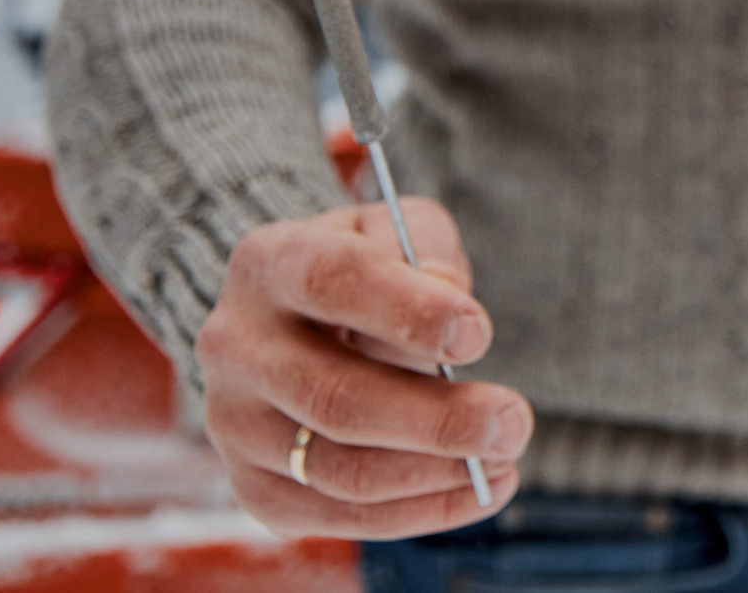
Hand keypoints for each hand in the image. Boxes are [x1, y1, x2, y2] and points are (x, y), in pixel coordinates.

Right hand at [194, 198, 529, 537]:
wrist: (297, 323)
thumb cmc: (367, 269)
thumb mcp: (397, 231)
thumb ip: (424, 249)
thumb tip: (447, 297)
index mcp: (268, 263)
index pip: (331, 282)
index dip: (408, 311)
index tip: (479, 335)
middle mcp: (236, 347)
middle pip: (336, 397)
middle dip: (437, 418)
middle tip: (513, 421)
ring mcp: (235, 426)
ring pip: (341, 469)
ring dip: (435, 472)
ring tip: (504, 457)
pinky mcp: (255, 488)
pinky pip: (340, 518)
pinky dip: (419, 511)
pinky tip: (478, 490)